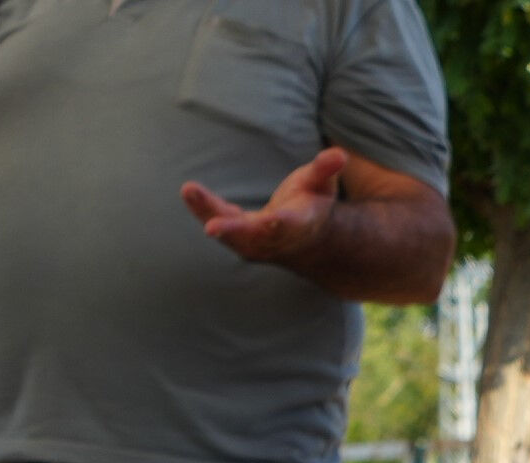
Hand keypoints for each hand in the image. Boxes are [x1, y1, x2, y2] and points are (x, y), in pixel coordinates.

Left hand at [185, 146, 352, 270]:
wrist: (303, 239)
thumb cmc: (312, 204)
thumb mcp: (322, 185)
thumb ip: (326, 170)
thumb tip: (339, 154)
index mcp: (297, 225)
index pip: (288, 226)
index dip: (280, 225)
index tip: (272, 222)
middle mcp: (273, 239)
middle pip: (251, 237)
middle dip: (232, 231)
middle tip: (211, 228)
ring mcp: (254, 241)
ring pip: (229, 232)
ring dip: (207, 214)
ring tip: (190, 190)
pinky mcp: (237, 235)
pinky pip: (218, 222)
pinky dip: (203, 209)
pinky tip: (190, 192)